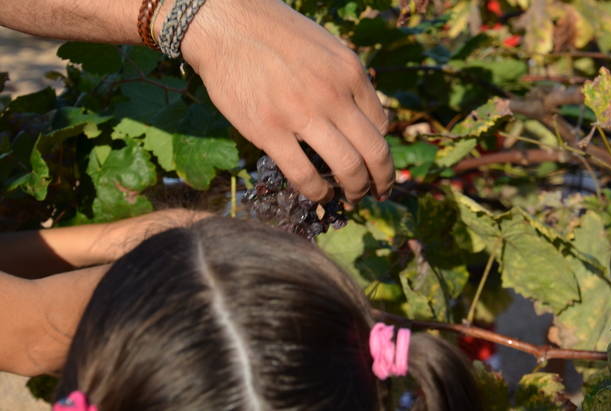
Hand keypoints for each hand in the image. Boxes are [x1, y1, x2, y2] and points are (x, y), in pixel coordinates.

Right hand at [179, 0, 393, 201]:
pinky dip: (318, 192)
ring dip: (355, 191)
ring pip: (347, 168)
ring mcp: (302, 114)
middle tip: (378, 193)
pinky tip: (320, 196)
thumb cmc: (275, 33)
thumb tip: (358, 115)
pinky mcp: (270, 131)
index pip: (381, 124)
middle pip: (374, 152)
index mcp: (350, 72)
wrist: (226, 24)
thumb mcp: (326, 47)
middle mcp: (333, 94)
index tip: (375, 164)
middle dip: (382, 181)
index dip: (381, 151)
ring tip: (351, 199)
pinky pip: (304, 174)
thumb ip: (345, 80)